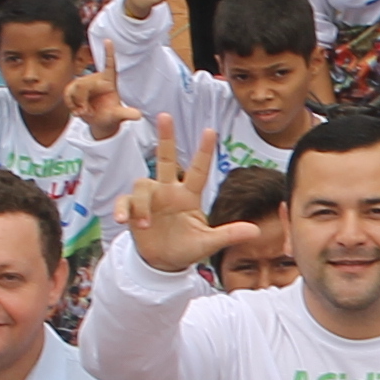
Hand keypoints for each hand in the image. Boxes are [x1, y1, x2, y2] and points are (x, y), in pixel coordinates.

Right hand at [122, 118, 236, 272]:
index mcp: (188, 196)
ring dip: (142, 204)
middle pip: (166, 158)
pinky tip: (123, 220)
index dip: (204, 151)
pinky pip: (125, 201)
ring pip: (142, 184)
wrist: (162, 264)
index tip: (211, 130)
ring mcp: (150, 199)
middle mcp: (168, 191)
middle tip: (165, 115)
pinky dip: (123, 208)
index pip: (198, 170)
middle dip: (166, 137)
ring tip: (145, 225)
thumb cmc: (186, 249)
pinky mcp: (133, 209)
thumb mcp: (207, 244)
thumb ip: (228, 235)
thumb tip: (256, 230)